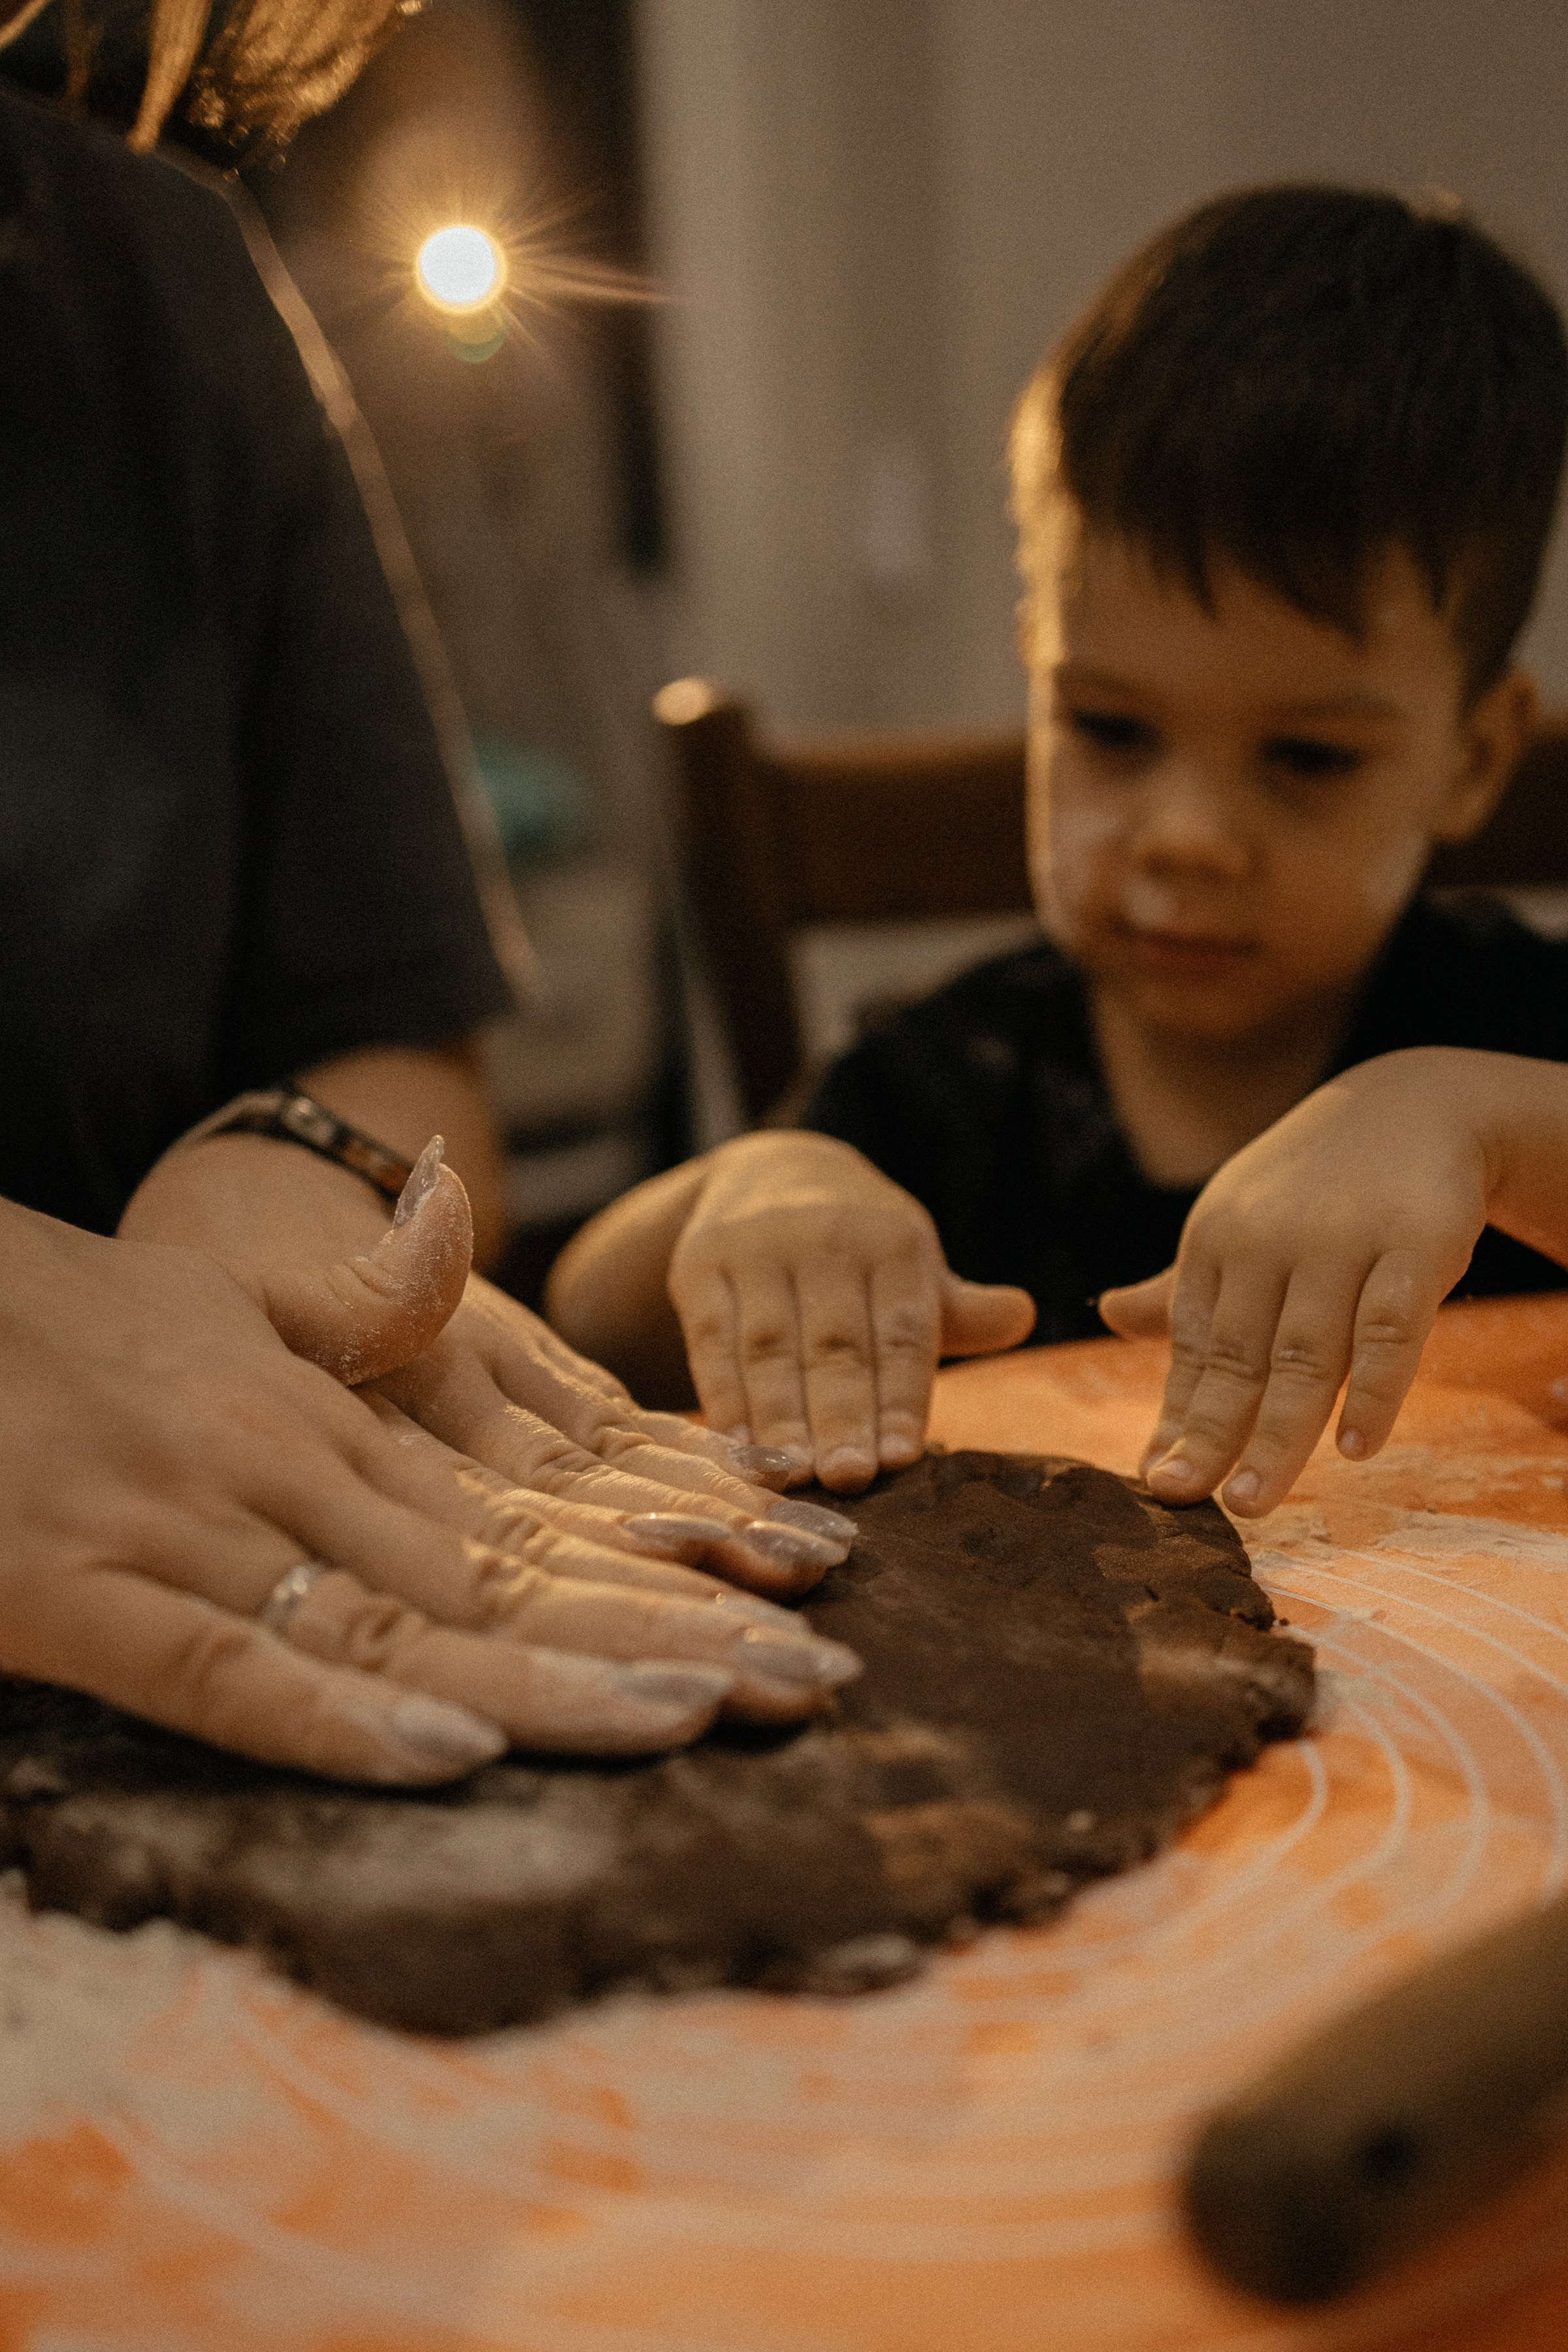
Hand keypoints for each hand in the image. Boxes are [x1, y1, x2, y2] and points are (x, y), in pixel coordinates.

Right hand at [5, 1170, 857, 1782]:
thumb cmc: (62, 1315)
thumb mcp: (227, 1299)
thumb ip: (360, 1303)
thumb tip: (470, 1227)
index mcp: (327, 1415)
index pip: (531, 1507)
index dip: (671, 1559)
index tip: (799, 1583)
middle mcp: (279, 1467)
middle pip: (503, 1572)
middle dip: (664, 1630)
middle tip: (812, 1679)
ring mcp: (180, 1530)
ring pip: (395, 1619)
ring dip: (552, 1677)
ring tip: (699, 1712)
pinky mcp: (69, 1599)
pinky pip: (219, 1672)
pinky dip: (335, 1715)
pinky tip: (454, 1749)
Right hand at [663, 1132, 1035, 1490]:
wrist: (772, 1175)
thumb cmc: (862, 1250)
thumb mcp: (912, 1266)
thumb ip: (959, 1309)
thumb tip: (1022, 1316)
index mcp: (892, 1241)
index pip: (902, 1333)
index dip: (901, 1397)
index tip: (901, 1461)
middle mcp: (825, 1237)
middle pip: (835, 1344)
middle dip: (841, 1416)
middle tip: (846, 1479)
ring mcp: (756, 1248)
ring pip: (769, 1347)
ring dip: (779, 1417)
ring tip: (791, 1478)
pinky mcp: (700, 1265)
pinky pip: (710, 1341)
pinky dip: (723, 1397)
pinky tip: (736, 1449)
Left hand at [1099, 1052, 1491, 1515]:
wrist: (1416, 1104)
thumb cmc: (1315, 1184)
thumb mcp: (1239, 1223)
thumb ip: (1186, 1287)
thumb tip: (1109, 1316)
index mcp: (1216, 1241)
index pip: (1193, 1345)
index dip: (1175, 1415)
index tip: (1155, 1479)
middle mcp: (1268, 1242)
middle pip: (1238, 1357)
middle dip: (1209, 1435)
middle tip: (1182, 1502)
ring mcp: (1342, 1243)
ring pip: (1306, 1354)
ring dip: (1279, 1433)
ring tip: (1249, 1501)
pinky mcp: (1415, 1242)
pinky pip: (1392, 1327)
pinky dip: (1377, 1390)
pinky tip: (1358, 1447)